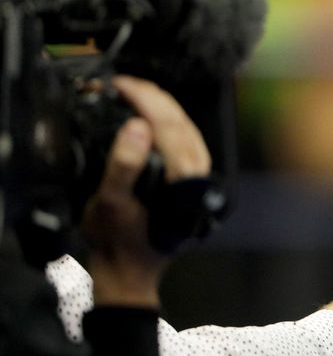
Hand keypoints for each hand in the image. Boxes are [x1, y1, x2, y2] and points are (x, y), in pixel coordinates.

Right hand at [83, 76, 211, 306]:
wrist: (128, 271)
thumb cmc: (118, 242)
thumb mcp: (110, 202)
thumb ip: (124, 164)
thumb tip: (138, 126)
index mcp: (183, 184)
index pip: (170, 127)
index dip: (145, 100)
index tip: (121, 85)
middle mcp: (199, 180)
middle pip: (184, 124)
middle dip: (155, 98)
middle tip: (126, 83)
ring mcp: (199, 181)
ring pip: (190, 132)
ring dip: (165, 108)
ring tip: (137, 93)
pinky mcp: (192, 184)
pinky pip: (188, 144)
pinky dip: (171, 125)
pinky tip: (154, 119)